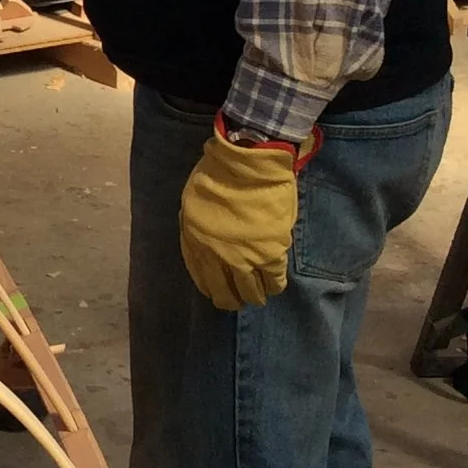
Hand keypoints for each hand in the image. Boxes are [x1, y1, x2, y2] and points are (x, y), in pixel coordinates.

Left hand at [177, 128, 302, 309]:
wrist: (247, 165)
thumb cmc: (217, 174)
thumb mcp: (192, 202)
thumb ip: (196, 226)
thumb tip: (204, 241)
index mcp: (195, 241)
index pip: (200, 276)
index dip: (210, 288)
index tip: (216, 292)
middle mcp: (217, 256)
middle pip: (224, 291)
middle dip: (231, 300)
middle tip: (238, 302)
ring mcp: (245, 257)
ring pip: (250, 290)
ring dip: (254, 296)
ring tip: (258, 297)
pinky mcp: (271, 254)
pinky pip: (273, 279)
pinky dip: (274, 285)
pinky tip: (275, 286)